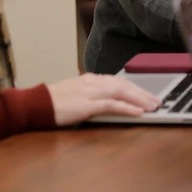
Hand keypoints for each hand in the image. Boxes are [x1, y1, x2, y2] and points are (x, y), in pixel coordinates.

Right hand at [47, 73, 161, 125]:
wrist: (35, 104)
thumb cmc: (52, 102)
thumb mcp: (74, 94)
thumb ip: (90, 95)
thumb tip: (106, 102)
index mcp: (90, 79)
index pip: (118, 80)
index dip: (134, 87)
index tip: (147, 93)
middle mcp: (92, 82)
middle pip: (124, 84)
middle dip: (143, 92)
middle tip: (157, 100)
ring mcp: (90, 92)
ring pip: (122, 92)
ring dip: (140, 99)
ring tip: (153, 106)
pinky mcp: (86, 104)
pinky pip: (112, 104)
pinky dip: (127, 107)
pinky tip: (138, 112)